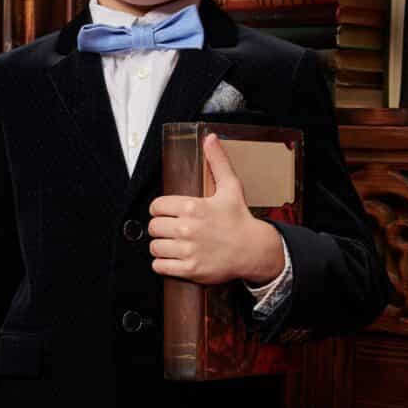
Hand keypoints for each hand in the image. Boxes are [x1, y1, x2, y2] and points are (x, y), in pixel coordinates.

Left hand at [148, 133, 284, 285]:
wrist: (254, 250)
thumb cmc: (240, 219)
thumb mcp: (231, 187)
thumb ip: (217, 162)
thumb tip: (210, 138)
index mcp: (193, 207)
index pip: (156, 206)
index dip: (160, 210)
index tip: (167, 213)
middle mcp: (188, 229)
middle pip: (154, 227)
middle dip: (160, 227)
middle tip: (170, 229)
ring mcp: (188, 250)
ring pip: (154, 247)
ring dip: (160, 246)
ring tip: (171, 244)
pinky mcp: (190, 269)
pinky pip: (160, 266)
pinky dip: (163, 264)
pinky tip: (173, 258)